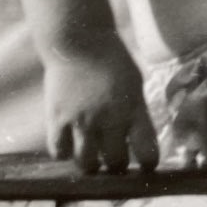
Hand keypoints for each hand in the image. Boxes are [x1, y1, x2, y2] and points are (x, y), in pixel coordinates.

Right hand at [44, 47, 159, 173]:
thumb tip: (138, 139)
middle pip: (116, 162)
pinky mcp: (58, 118)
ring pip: (87, 164)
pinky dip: (65, 153)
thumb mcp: (135, 84)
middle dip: (118, 166)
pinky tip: (70, 146)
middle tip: (115, 160)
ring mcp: (82, 120)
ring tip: (93, 159)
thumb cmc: (111, 61)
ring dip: (92, 165)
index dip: (148, 163)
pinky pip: (59, 151)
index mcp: (134, 109)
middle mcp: (110, 119)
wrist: (79, 40)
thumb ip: (136, 112)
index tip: (146, 166)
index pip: (147, 150)